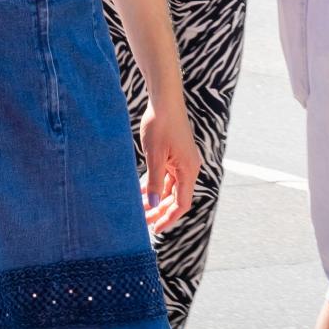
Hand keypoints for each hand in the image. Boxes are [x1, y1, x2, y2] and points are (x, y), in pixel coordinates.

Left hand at [138, 100, 200, 233]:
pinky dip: (155, 184)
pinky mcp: (174, 154)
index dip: (169, 218)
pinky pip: (166, 175)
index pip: (181, 204)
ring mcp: (182, 161)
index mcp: (188, 170)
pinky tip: (141, 190)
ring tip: (139, 209)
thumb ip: (154, 181)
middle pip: (176, 197)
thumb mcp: (154, 155)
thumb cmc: (160, 124)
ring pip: (170, 187)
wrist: (164, 99)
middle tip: (142, 222)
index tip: (155, 229)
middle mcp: (188, 168)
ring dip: (156, 198)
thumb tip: (153, 205)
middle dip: (160, 211)